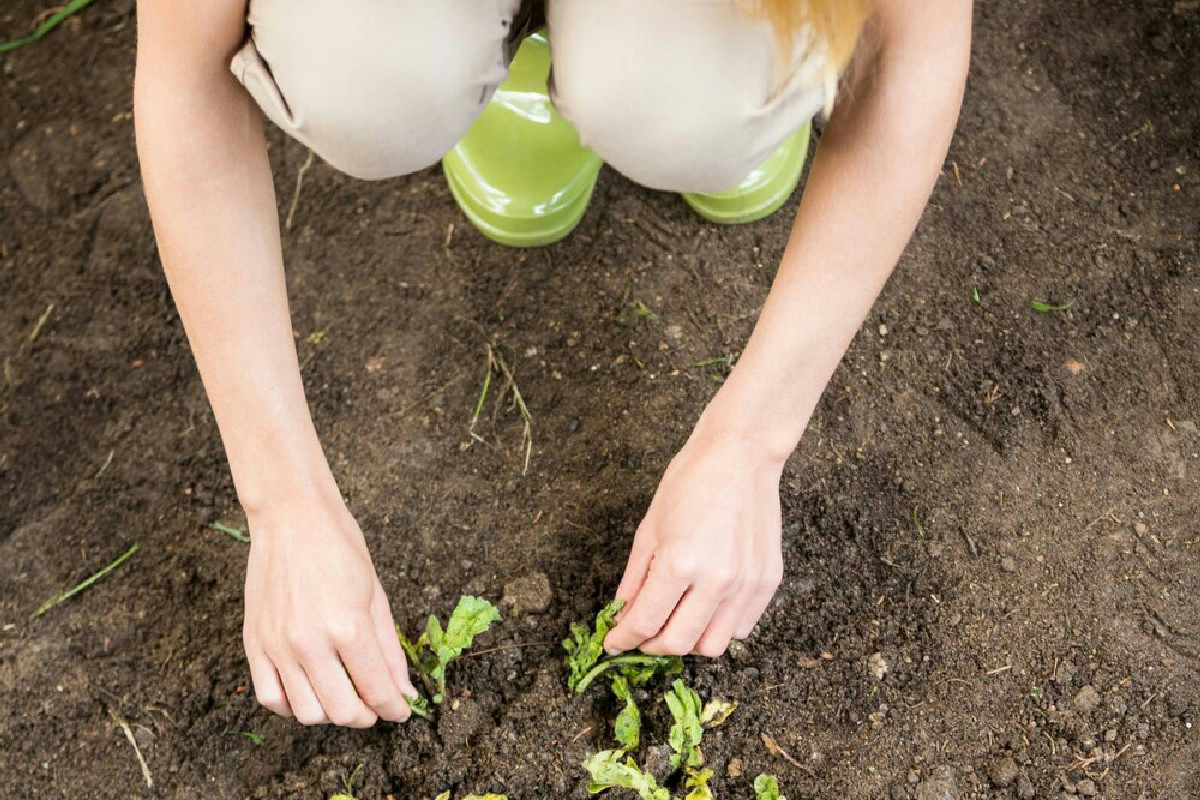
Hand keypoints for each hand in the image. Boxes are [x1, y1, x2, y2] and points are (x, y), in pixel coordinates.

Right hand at [242, 491, 415, 725]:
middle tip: (375, 707)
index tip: (402, 711)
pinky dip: (291, 706)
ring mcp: (278, 646)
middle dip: (366, 717)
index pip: (377, 691)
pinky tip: (309, 692)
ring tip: (343, 696)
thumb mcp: (376, 596)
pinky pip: (269, 697)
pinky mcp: (254, 643)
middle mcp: (310, 643)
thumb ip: (389, 651)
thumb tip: (403, 691)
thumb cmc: (340, 548)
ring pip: (306, 713)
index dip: (395, 709)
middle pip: (341, 711)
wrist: (292, 517)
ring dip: (330, 714)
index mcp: (348, 628)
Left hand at [603, 419, 785, 657]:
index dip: (622, 639)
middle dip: (651, 646)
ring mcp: (746, 584)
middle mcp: (715, 580)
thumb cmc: (691, 480)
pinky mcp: (768, 581)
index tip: (614, 642)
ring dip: (688, 642)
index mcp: (678, 564)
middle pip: (677, 643)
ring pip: (712, 645)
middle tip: (641, 635)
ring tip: (675, 622)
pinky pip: (740, 627)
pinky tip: (705, 608)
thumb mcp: (649, 528)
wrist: (741, 455)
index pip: (644, 623)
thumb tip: (622, 613)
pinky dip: (719, 628)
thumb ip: (634, 578)